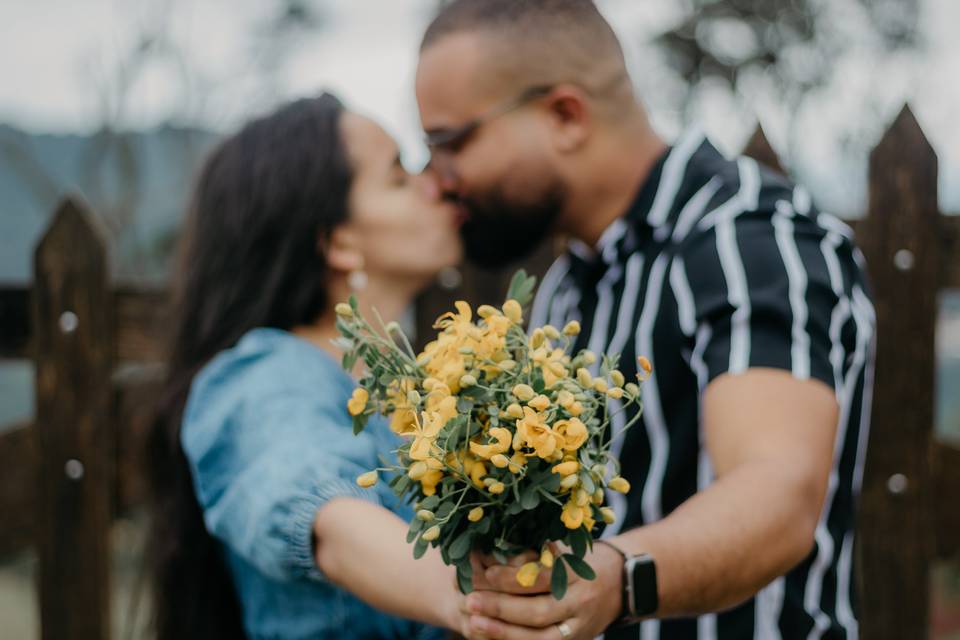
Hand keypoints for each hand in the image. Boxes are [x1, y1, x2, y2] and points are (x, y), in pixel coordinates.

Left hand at [461, 544, 622, 638]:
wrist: (622, 584)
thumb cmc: (584, 560)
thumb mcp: (566, 550)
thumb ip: (535, 553)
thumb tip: (490, 549)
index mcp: (578, 574)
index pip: (541, 578)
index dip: (512, 577)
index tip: (485, 571)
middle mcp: (580, 603)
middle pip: (538, 612)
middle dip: (501, 608)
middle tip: (470, 601)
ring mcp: (578, 628)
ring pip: (540, 638)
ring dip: (503, 633)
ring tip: (474, 623)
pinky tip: (493, 639)